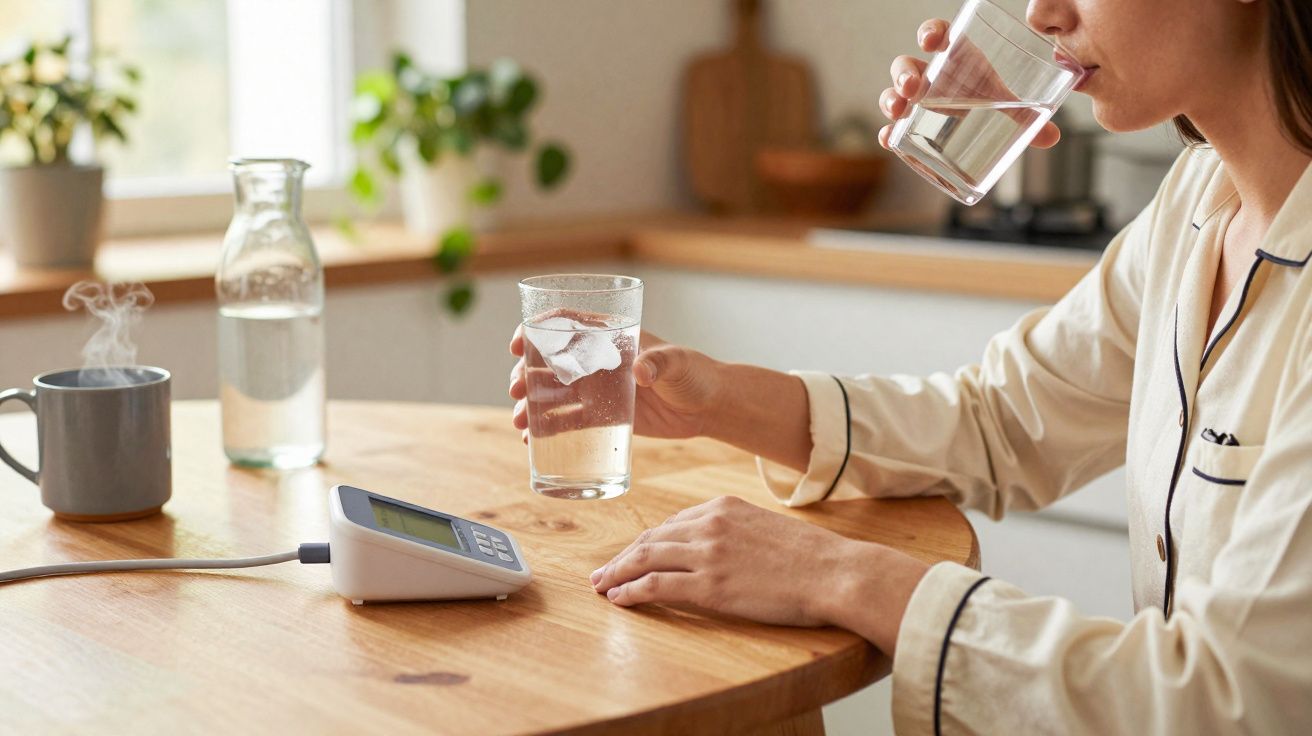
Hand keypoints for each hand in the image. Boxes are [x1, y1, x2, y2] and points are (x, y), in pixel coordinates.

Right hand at [509, 324, 723, 442]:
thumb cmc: (696, 373)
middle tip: (516, 389)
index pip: (567, 323)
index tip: (519, 343)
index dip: (537, 328)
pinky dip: (547, 429)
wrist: (709, 407)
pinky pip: (568, 421)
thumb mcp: (678, 363)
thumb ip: (660, 363)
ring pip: (552, 392)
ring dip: (530, 404)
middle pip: (549, 360)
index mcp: (611, 337)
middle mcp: (597, 360)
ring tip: (519, 422)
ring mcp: (598, 388)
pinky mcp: (603, 415)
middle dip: (525, 373)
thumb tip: (641, 369)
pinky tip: (531, 442)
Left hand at [589, 496, 853, 626]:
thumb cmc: (810, 557)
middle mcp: (709, 524)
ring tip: (602, 586)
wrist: (833, 572)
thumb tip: (715, 550)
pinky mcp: (709, 585)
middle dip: (622, 556)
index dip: (646, 542)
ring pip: (645, 559)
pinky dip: (631, 592)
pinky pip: (656, 586)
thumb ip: (734, 532)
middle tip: (602, 571)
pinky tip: (619, 599)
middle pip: (651, 538)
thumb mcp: (765, 528)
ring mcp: (707, 554)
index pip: (671, 524)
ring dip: (617, 573)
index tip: (632, 554)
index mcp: (722, 506)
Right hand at [877, 18, 1060, 149]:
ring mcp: (915, 100)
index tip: (931, 41)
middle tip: (912, 85)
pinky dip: (888, 132)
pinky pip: (893, 126)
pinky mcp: (910, 124)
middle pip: (906, 64)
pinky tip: (889, 139)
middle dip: (904, 72)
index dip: (930, 33)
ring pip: (894, 92)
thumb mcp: (1005, 104)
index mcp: (953, 58)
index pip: (936, 35)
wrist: (978, 123)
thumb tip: (1051, 137)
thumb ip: (1025, 116)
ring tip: (898, 110)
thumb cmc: (987, 100)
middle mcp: (930, 75)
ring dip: (891, 98)